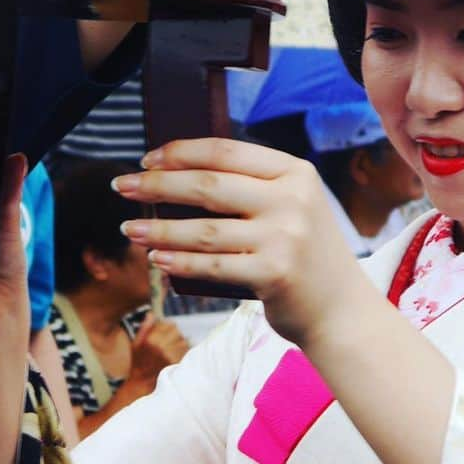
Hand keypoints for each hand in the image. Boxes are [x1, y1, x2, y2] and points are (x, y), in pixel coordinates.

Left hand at [115, 139, 370, 349]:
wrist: (342, 312)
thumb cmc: (303, 256)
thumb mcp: (292, 207)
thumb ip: (251, 188)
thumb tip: (177, 175)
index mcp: (295, 172)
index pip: (226, 151)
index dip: (181, 152)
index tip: (147, 158)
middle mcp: (292, 200)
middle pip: (208, 185)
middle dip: (157, 185)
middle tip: (121, 185)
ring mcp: (285, 237)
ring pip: (204, 230)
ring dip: (158, 230)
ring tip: (129, 229)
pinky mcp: (275, 274)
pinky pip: (212, 266)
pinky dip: (179, 263)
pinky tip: (156, 259)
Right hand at [129, 313, 189, 384]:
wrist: (141, 384)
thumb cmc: (137, 363)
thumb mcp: (135, 344)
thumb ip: (144, 328)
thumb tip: (151, 314)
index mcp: (151, 340)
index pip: (171, 325)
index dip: (170, 328)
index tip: (167, 332)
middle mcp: (160, 347)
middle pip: (179, 333)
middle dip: (176, 335)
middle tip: (171, 341)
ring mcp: (169, 356)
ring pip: (184, 342)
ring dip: (181, 344)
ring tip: (174, 349)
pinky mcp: (175, 365)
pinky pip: (185, 353)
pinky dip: (183, 353)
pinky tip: (177, 356)